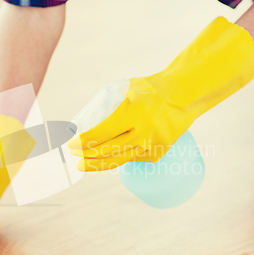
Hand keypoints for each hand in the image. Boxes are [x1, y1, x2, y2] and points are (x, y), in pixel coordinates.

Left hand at [68, 17, 253, 170]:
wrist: (183, 96)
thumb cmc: (150, 90)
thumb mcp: (125, 89)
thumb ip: (107, 104)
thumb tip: (82, 122)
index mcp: (131, 112)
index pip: (99, 134)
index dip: (81, 142)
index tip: (70, 144)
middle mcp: (142, 131)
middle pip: (106, 152)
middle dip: (85, 156)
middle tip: (73, 156)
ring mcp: (151, 145)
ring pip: (118, 161)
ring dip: (97, 165)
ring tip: (83, 165)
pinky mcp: (157, 153)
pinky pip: (132, 159)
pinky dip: (118, 158)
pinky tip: (107, 158)